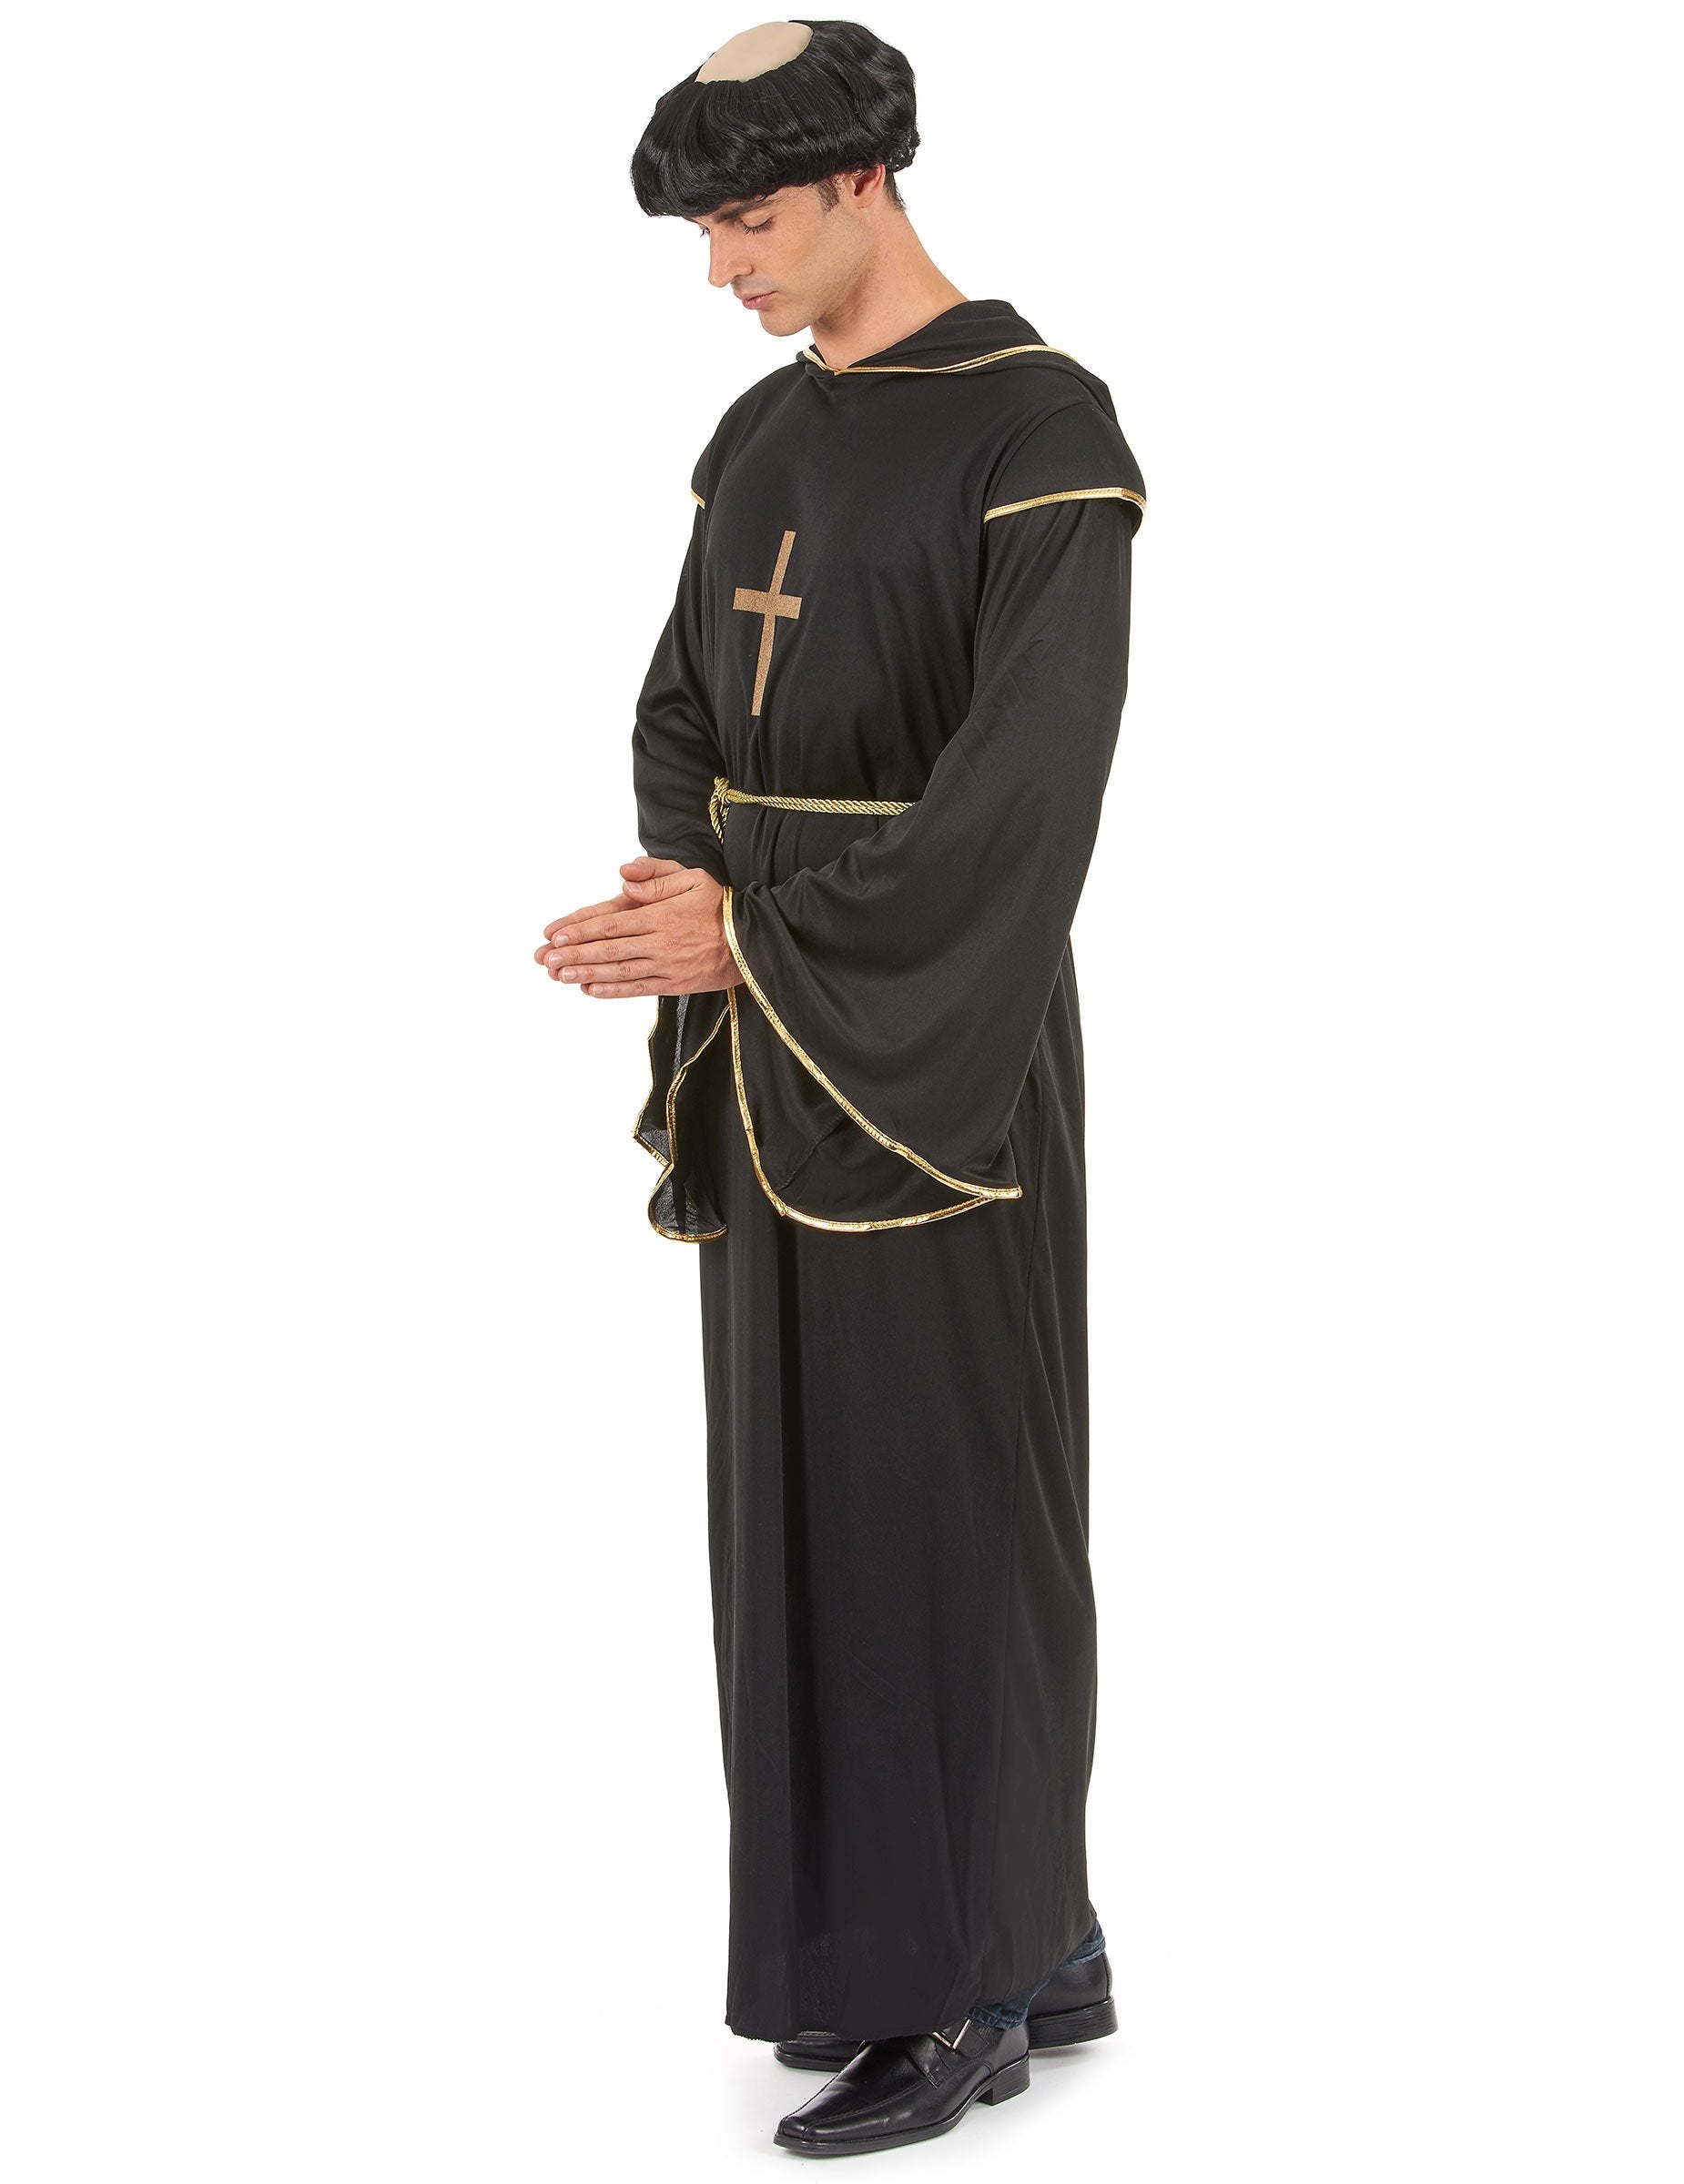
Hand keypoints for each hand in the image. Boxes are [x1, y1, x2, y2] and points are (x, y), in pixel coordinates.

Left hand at [533, 856, 741, 997]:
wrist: (754, 941)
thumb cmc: (720, 905)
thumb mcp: (693, 878)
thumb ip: (657, 876)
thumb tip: (625, 877)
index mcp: (661, 916)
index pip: (613, 922)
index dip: (582, 930)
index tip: (556, 936)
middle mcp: (660, 943)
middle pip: (609, 949)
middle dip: (575, 954)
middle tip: (546, 959)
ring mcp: (666, 966)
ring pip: (619, 971)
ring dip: (587, 974)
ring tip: (560, 975)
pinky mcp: (674, 984)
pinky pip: (638, 989)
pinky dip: (613, 991)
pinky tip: (590, 990)